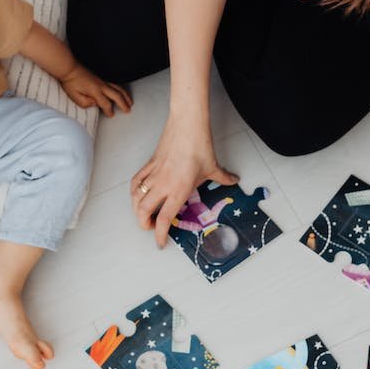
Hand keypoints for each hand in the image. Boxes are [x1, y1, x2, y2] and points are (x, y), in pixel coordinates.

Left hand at [59, 64, 131, 116]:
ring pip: (118, 88)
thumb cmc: (70, 82)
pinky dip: (121, 89)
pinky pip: (115, 84)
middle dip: (123, 104)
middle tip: (128, 110)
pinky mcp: (102, 78)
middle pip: (117, 95)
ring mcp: (102, 81)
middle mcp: (101, 85)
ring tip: (130, 102)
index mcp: (95, 91)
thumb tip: (94, 104)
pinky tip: (123, 93)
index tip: (111, 115)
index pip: (106, 103)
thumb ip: (85, 103)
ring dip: (125, 96)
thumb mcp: (74, 96)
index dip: (109, 111)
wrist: (70, 68)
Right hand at [131, 113, 237, 247]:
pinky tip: (138, 194)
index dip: (160, 235)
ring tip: (144, 214)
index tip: (160, 243)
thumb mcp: (213, 167)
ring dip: (137, 209)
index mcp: (178, 190)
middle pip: (143, 211)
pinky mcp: (149, 164)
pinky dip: (135, 192)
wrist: (187, 125)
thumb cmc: (199, 146)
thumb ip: (223, 178)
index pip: (164, 219)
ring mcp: (154, 174)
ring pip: (136, 197)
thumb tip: (234, 181)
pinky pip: (136, 182)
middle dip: (144, 224)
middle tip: (152, 228)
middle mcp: (163, 185)